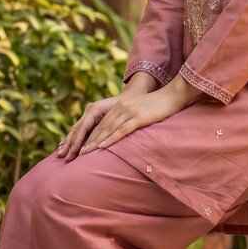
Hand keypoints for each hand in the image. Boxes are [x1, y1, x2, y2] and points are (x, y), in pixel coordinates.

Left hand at [55, 76, 199, 159]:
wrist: (173, 95)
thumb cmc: (159, 105)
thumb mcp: (141, 111)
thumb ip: (131, 119)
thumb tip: (125, 130)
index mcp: (120, 107)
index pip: (101, 124)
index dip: (88, 136)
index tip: (78, 147)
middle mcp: (121, 109)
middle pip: (100, 127)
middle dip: (86, 141)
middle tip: (75, 153)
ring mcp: (129, 113)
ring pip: (108, 130)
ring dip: (94, 143)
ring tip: (83, 153)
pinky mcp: (138, 118)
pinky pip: (122, 131)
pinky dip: (111, 139)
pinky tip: (102, 147)